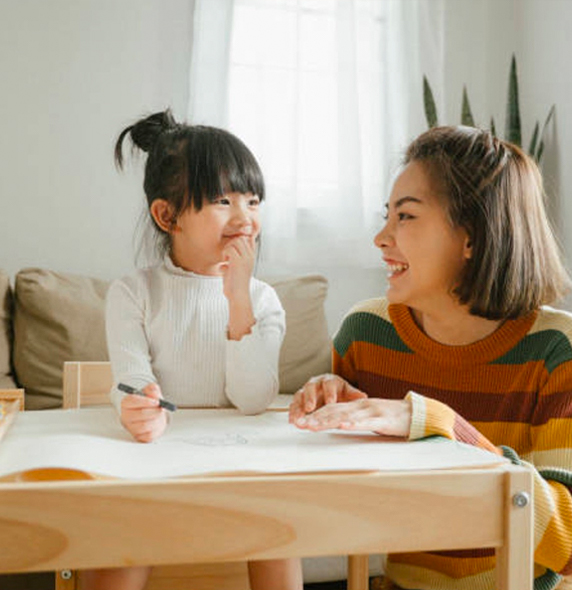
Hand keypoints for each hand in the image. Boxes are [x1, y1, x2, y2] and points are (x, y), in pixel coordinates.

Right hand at [120, 383, 167, 442]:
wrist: (153, 416)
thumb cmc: (150, 404)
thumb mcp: (151, 393)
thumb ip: (152, 389)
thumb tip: (154, 391)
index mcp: (126, 403)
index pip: (132, 401)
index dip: (146, 401)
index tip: (157, 401)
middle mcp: (126, 416)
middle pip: (140, 414)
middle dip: (154, 411)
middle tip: (161, 408)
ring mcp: (131, 428)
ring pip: (145, 425)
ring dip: (156, 419)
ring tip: (159, 415)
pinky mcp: (138, 437)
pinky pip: (149, 435)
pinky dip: (156, 428)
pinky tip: (156, 423)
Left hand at [221, 235, 256, 339]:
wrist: (238, 296)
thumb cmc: (235, 286)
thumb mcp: (234, 273)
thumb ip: (231, 266)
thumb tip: (223, 265)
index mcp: (251, 258)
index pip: (249, 239)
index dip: (240, 239)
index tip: (231, 247)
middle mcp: (251, 257)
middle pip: (241, 237)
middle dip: (231, 242)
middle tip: (226, 254)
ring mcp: (246, 259)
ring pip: (236, 240)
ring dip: (228, 247)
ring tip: (225, 258)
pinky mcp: (239, 262)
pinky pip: (230, 248)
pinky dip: (224, 253)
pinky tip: (224, 261)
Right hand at [288, 374, 367, 424]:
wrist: (332, 395)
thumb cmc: (340, 393)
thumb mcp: (349, 393)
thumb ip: (354, 395)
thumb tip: (363, 396)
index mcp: (329, 380)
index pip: (329, 383)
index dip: (329, 392)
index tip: (331, 401)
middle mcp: (315, 383)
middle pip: (310, 387)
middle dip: (310, 398)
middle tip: (310, 408)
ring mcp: (306, 392)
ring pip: (299, 396)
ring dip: (298, 407)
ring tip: (298, 418)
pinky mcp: (299, 401)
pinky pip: (294, 405)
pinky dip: (292, 413)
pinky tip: (293, 421)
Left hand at [293, 397, 411, 437]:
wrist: (415, 413)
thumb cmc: (390, 418)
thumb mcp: (367, 418)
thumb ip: (351, 419)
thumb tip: (334, 424)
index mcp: (355, 406)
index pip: (331, 410)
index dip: (314, 415)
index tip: (298, 422)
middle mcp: (360, 407)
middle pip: (333, 411)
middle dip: (314, 418)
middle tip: (298, 424)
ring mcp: (370, 412)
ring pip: (345, 416)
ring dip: (327, 421)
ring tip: (312, 425)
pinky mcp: (382, 420)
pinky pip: (366, 422)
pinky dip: (353, 423)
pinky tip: (342, 425)